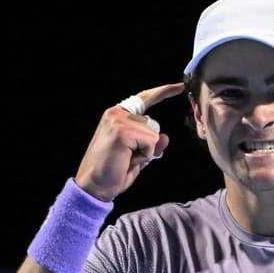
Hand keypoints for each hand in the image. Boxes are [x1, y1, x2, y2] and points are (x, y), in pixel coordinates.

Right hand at [75, 82, 185, 201]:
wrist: (93, 187)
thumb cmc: (112, 173)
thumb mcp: (137, 157)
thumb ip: (151, 145)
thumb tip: (165, 137)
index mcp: (117, 117)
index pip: (144, 99)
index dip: (163, 92)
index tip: (180, 86)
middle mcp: (116, 114)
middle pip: (154, 125)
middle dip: (148, 146)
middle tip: (128, 159)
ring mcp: (118, 120)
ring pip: (153, 135)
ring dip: (146, 152)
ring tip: (126, 159)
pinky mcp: (122, 131)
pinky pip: (151, 142)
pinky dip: (145, 155)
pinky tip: (127, 159)